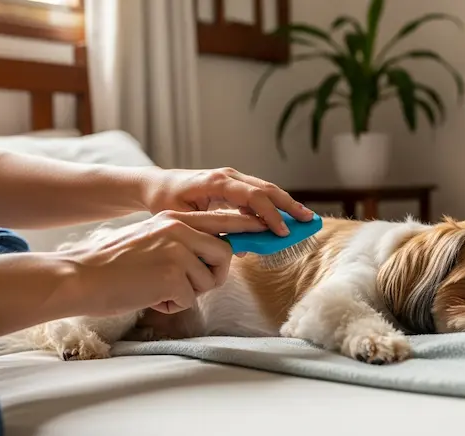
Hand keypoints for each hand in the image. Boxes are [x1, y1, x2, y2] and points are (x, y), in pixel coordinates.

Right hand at [61, 210, 266, 316]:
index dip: (249, 227)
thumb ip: (182, 239)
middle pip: (226, 252)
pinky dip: (171, 306)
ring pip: (208, 279)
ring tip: (158, 289)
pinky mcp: (172, 276)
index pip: (223, 220)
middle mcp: (179, 229)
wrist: (79, 276)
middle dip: (215, 273)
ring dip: (188, 292)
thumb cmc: (112, 264)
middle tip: (191, 283)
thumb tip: (215, 250)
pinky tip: (149, 297)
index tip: (271, 230)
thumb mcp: (150, 238)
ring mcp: (177, 251)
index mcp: (174, 218)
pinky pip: (189, 299)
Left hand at [140, 167, 313, 236]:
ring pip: (266, 189)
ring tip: (305, 219)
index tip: (283, 232)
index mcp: (216, 182)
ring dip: (286, 205)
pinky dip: (274, 206)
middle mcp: (228, 175)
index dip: (270, 215)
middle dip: (289, 206)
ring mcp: (232, 177)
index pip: (252, 197)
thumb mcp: (184, 219)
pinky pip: (258, 194)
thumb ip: (212, 231)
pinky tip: (286, 218)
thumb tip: (242, 247)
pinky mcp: (234, 184)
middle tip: (308, 221)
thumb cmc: (165, 202)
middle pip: (267, 189)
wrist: (156, 184)